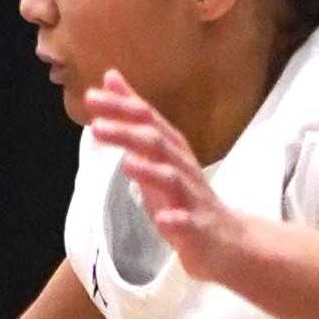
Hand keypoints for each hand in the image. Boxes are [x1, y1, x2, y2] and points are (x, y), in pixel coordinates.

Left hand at [80, 71, 251, 280]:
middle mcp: (183, 168)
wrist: (227, 240)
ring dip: (150, 171)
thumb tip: (110, 78)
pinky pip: (189, 224)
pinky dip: (177, 220)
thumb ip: (134, 119)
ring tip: (127, 164)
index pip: (147, 122)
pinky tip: (163, 219)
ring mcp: (192, 198)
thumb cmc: (183, 195)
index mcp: (171, 150)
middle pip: (157, 145)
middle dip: (129, 133)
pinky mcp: (199, 229)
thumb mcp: (155, 154)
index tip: (91, 97)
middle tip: (96, 125)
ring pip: (173, 180)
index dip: (121, 109)